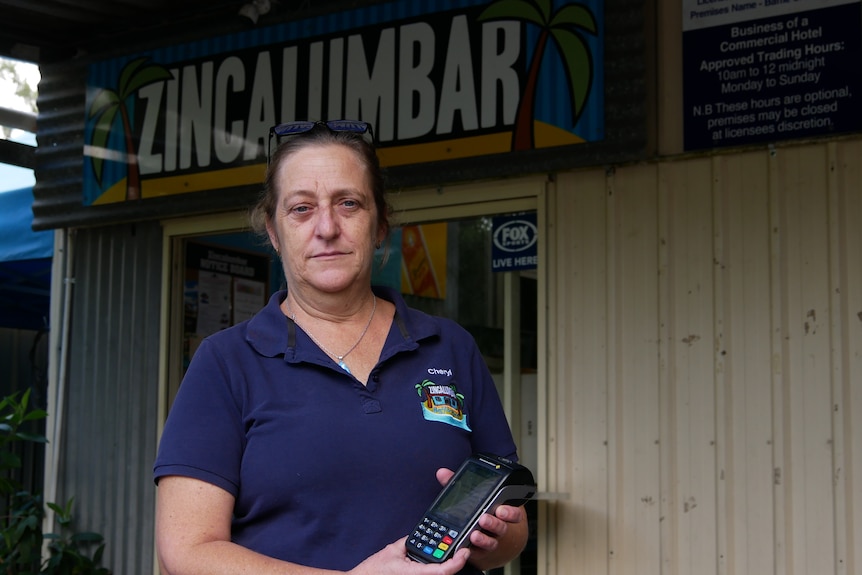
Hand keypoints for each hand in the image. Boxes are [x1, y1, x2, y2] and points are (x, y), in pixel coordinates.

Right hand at [349, 536, 469, 574]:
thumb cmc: (374, 570)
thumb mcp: (394, 549)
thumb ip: (410, 541)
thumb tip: (422, 535)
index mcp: (414, 572)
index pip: (443, 570)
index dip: (457, 562)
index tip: (464, 552)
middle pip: (444, 573)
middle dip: (454, 562)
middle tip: (461, 549)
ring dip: (446, 566)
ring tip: (453, 552)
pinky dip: (437, 568)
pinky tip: (439, 561)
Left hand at [434, 468, 528, 570]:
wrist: (486, 538)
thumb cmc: (480, 511)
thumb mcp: (472, 497)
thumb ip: (459, 485)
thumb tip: (443, 473)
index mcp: (501, 513)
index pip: (513, 513)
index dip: (510, 512)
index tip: (501, 509)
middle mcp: (498, 529)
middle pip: (502, 528)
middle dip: (494, 523)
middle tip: (484, 518)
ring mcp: (490, 542)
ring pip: (491, 543)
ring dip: (483, 539)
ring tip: (474, 534)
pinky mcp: (480, 553)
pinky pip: (478, 554)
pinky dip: (470, 550)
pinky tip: (464, 547)